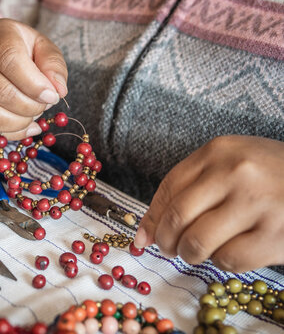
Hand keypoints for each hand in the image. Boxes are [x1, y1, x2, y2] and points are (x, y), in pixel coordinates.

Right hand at [0, 18, 67, 139]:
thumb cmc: (24, 52)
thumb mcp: (44, 49)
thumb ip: (54, 66)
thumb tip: (57, 90)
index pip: (9, 59)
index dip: (33, 84)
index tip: (51, 96)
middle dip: (28, 107)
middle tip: (42, 107)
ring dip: (15, 123)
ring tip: (31, 118)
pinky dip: (3, 134)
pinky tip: (20, 127)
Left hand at [134, 135, 283, 271]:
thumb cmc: (272, 176)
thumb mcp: (232, 166)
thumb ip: (190, 189)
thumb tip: (144, 235)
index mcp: (219, 151)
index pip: (169, 187)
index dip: (152, 217)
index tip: (143, 237)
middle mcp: (236, 172)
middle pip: (178, 216)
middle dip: (166, 241)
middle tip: (171, 249)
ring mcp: (257, 203)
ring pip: (198, 242)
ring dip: (191, 254)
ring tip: (198, 252)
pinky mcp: (275, 234)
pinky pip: (228, 259)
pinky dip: (222, 262)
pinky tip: (232, 252)